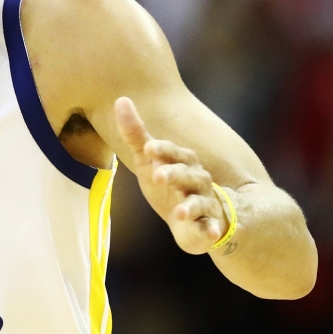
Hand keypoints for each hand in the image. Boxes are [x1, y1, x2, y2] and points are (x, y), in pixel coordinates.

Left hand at [114, 96, 228, 254]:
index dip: (162, 149)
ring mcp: (204, 203)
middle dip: (174, 174)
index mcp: (183, 162)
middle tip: (159, 176)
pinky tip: (210, 234)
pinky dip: (211, 231)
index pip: (173, 152)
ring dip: (191, 206)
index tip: (149, 148)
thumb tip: (121, 99)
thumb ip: (136, 133)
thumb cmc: (168, 182)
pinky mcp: (208, 226)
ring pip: (200, 202)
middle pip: (188, 175)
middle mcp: (197, 180)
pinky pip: (212, 228)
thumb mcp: (148, 159)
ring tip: (180, 212)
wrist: (192, 217)